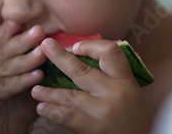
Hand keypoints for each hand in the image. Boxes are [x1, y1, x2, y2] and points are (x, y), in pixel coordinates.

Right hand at [0, 21, 47, 133]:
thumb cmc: (11, 115)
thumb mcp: (26, 90)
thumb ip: (35, 73)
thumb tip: (57, 58)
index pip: (2, 42)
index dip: (14, 30)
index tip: (29, 19)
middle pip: (4, 51)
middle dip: (22, 40)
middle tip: (39, 30)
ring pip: (5, 68)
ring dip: (25, 59)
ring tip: (42, 52)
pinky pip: (4, 87)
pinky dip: (21, 81)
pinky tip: (36, 76)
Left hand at [31, 38, 152, 133]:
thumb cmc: (136, 121)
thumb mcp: (133, 95)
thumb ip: (115, 78)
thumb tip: (89, 57)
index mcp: (126, 81)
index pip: (111, 52)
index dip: (91, 46)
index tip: (75, 46)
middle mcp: (116, 92)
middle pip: (82, 70)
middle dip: (60, 57)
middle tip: (44, 47)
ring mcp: (104, 111)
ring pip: (70, 95)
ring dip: (49, 91)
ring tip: (35, 89)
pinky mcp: (95, 129)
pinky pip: (68, 116)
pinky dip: (52, 111)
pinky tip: (42, 108)